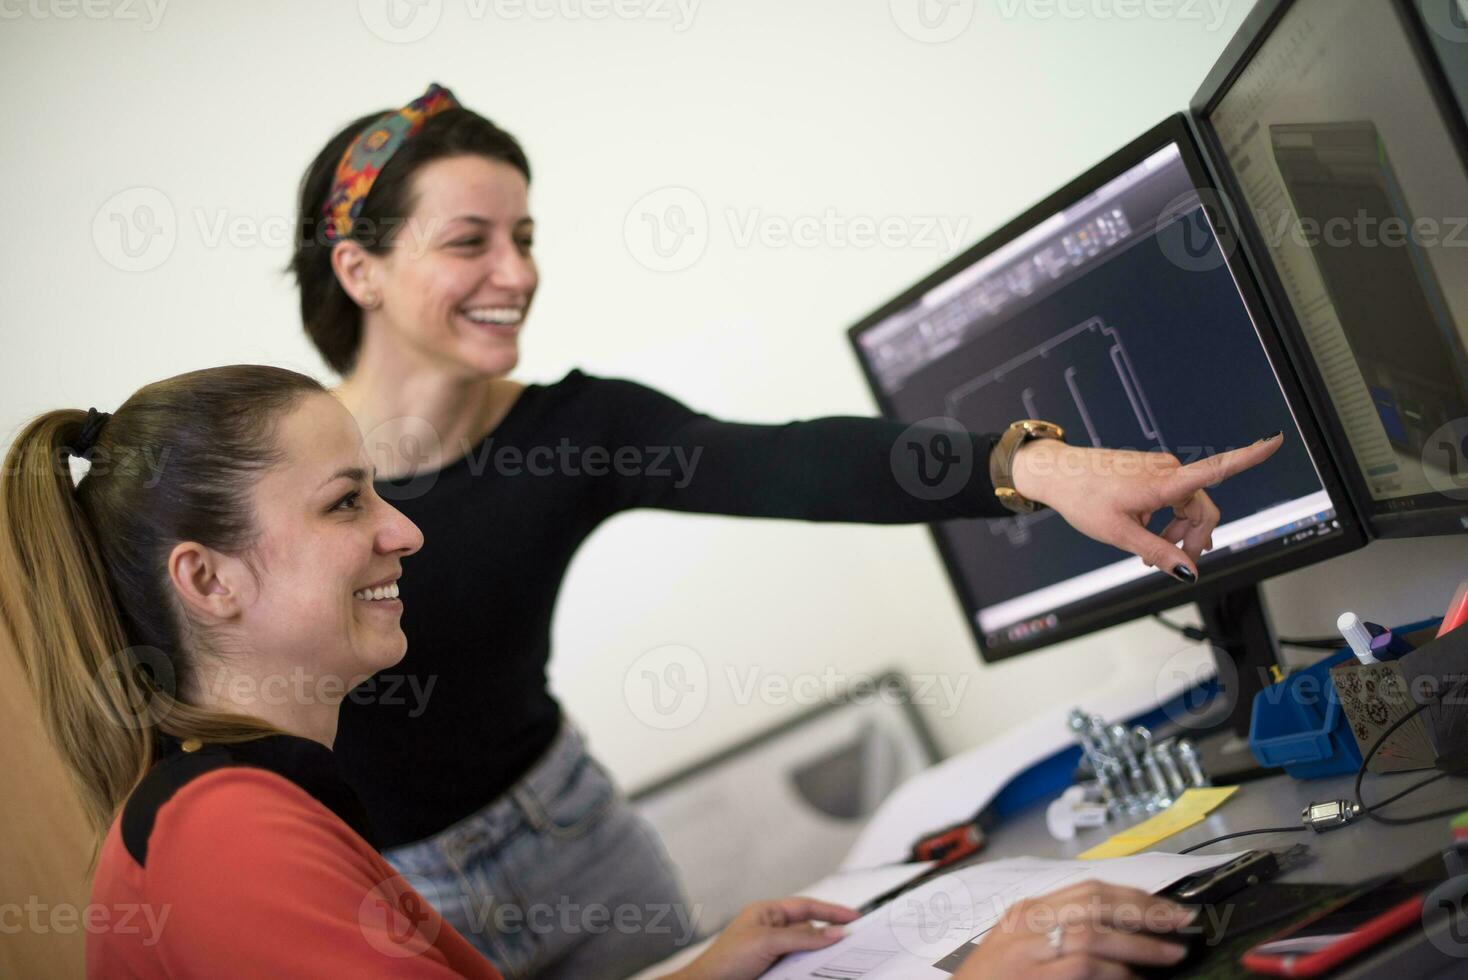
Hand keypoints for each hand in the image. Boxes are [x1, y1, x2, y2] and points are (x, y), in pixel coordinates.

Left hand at [668, 897, 858, 979]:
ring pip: (805, 949)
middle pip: (809, 928)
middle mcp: (770, 929)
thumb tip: (832, 933)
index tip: (854, 916)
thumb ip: (802, 937)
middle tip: (852, 941)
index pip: (806, 907)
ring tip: (837, 959)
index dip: (832, 910)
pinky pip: (798, 965)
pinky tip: (817, 971)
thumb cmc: (725, 959)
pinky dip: (809, 968)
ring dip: (818, 955)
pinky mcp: (773, 968)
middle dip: (828, 934)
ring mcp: (772, 950)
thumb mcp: (768, 942)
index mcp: (767, 913)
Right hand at [953, 881, 1195, 979]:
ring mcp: (1026, 949)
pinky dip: (1116, 971)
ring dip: (1139, 942)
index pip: (1088, 889)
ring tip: (1171, 953)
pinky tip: (1137, 978)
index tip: (1168, 907)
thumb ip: (1061, 936)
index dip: (1134, 896)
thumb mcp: (1021, 949)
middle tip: (1182, 921)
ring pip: (1093, 930)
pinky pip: (1084, 965)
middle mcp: (1026, 923)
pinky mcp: (1032, 976)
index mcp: (1026, 911)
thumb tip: (1121, 936)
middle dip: (1144, 910)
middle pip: (1094, 900)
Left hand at [1011, 433, 1284, 582]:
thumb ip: (1158, 553)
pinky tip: (1148, 533)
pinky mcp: (1151, 469)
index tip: (1276, 440)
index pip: (1216, 468)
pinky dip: (1167, 518)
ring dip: (1179, 531)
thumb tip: (1188, 572)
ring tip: (1152, 552)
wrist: (1057, 474)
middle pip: (1203, 508)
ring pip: (1188, 504)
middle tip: (1174, 564)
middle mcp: (1167, 469)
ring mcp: (1159, 468)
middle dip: (1194, 538)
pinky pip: (1173, 497)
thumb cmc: (1083, 498)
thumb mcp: (1119, 534)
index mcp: (1163, 483)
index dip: (1249, 456)